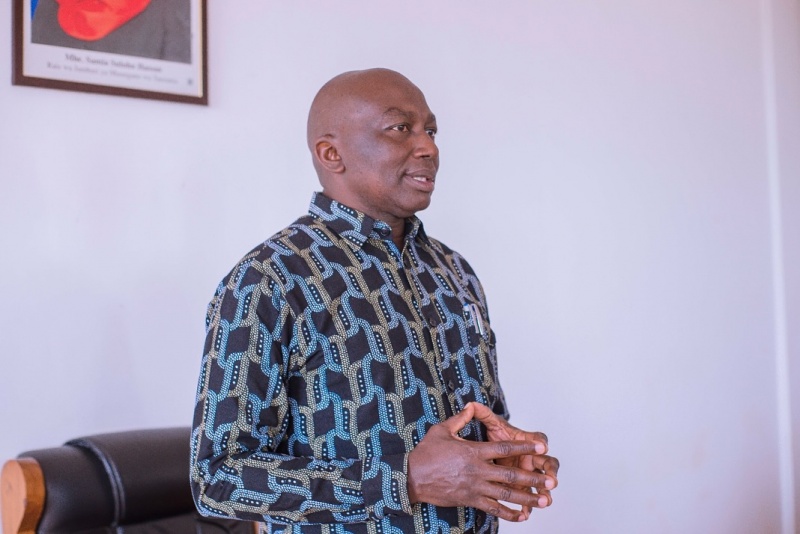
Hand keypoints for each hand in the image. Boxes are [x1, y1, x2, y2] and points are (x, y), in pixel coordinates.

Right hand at [407, 404, 556, 521]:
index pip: (504, 447)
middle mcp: (478, 470)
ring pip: (506, 494)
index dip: (524, 445)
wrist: (412, 477)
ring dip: (526, 498)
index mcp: (474, 451)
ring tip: (543, 501)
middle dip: (534, 478)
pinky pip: (493, 508)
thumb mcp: (442, 430)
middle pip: (511, 474)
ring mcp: (475, 487)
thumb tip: (470, 407)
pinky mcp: (470, 500)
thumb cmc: (426, 453)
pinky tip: (521, 516)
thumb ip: (460, 419)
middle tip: (551, 481)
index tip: (541, 445)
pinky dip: (508, 514)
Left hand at [469, 402, 559, 519]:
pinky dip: (526, 506)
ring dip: (543, 492)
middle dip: (550, 472)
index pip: (538, 438)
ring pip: (540, 483)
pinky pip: (527, 496)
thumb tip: (471, 404)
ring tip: (544, 501)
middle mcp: (531, 457)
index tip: (542, 446)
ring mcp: (529, 472)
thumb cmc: (495, 437)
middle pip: (547, 463)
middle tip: (551, 480)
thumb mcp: (490, 425)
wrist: (491, 451)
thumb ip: (483, 414)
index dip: (540, 442)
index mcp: (526, 440)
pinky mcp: (522, 486)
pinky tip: (524, 514)